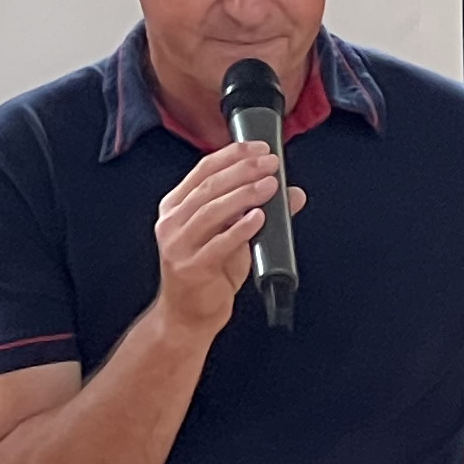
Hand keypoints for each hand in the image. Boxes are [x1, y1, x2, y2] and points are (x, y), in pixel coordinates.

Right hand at [146, 140, 301, 345]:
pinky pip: (219, 243)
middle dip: (243, 170)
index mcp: (176, 207)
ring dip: (244, 194)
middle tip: (270, 164)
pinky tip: (258, 218)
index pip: (203, 170)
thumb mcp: (231, 236)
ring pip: (212, 210)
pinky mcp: (191, 267)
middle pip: (209, 186)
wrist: (187, 315)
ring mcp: (179, 245)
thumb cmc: (206, 274)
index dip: (233, 155)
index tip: (260, 148)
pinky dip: (241, 228)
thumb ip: (256, 210)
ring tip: (269, 186)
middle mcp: (172, 222)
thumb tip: (291, 193)